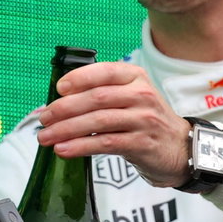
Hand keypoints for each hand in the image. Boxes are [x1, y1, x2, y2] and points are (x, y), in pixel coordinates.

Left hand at [34, 61, 191, 187]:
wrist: (179, 147)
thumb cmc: (145, 120)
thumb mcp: (130, 97)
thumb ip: (101, 95)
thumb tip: (56, 104)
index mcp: (135, 77)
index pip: (104, 72)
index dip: (79, 78)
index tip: (58, 88)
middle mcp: (141, 94)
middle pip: (97, 98)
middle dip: (65, 108)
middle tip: (44, 118)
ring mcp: (143, 119)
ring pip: (98, 121)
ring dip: (67, 129)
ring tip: (46, 137)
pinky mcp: (141, 143)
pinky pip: (105, 143)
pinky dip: (80, 146)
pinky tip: (64, 149)